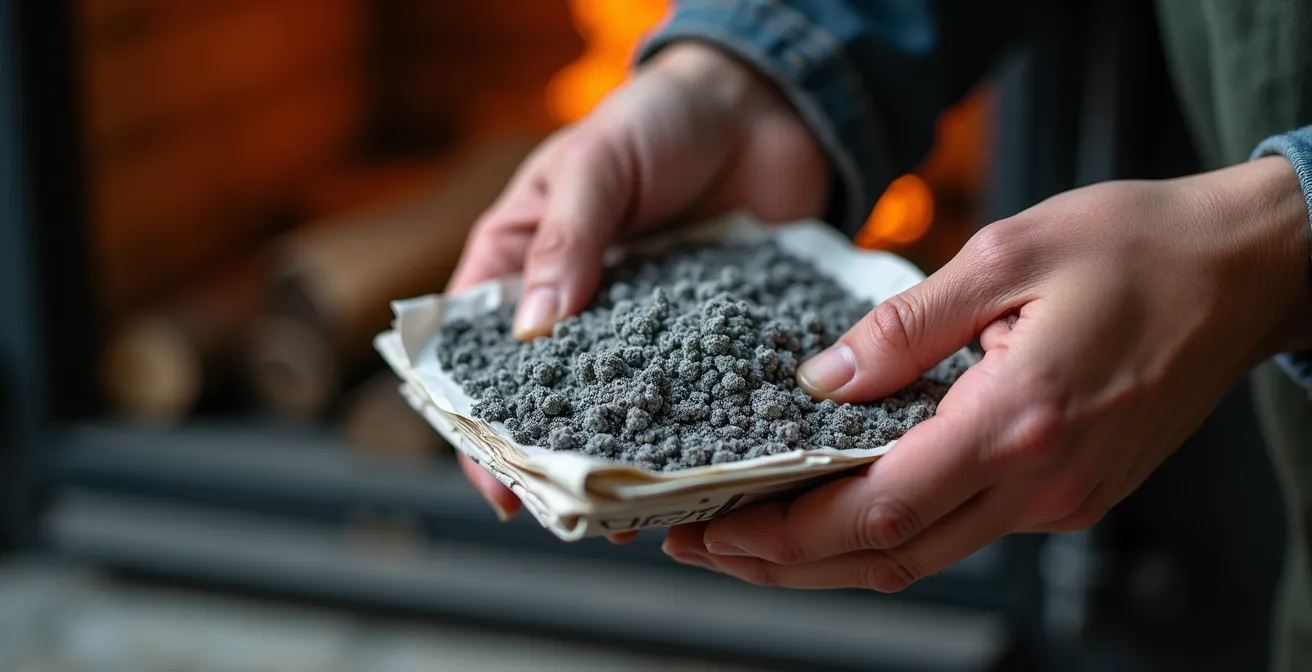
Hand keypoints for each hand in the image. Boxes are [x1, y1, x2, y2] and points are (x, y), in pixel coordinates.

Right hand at [445, 41, 830, 523]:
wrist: (763, 107)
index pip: (477, 357)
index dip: (480, 426)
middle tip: (580, 517)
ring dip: (631, 463)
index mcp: (521, 264)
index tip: (500, 487)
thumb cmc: (658, 119)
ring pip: (624, 412)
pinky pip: (698, 394)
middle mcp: (577, 310)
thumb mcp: (595, 164)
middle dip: (558, 463)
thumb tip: (531, 327)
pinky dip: (699, 432)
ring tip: (644, 516)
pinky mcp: (709, 336)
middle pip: (550, 402)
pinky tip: (707, 471)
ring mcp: (645, 330)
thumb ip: (565, 239)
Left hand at [662, 156, 1311, 588]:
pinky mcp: (1071, 495)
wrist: (1245, 271)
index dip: (787, 533)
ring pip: (924, 555)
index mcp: (1019, 419)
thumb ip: (902, 327)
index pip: (879, 510)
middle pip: (890, 557)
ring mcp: (1062, 499)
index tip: (717, 530)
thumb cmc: (1137, 247)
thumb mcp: (1005, 254)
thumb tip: (820, 381)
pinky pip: (963, 531)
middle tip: (703, 548)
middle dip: (785, 563)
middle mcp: (1042, 480)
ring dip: (830, 558)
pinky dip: (889, 531)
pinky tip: (838, 509)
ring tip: (751, 540)